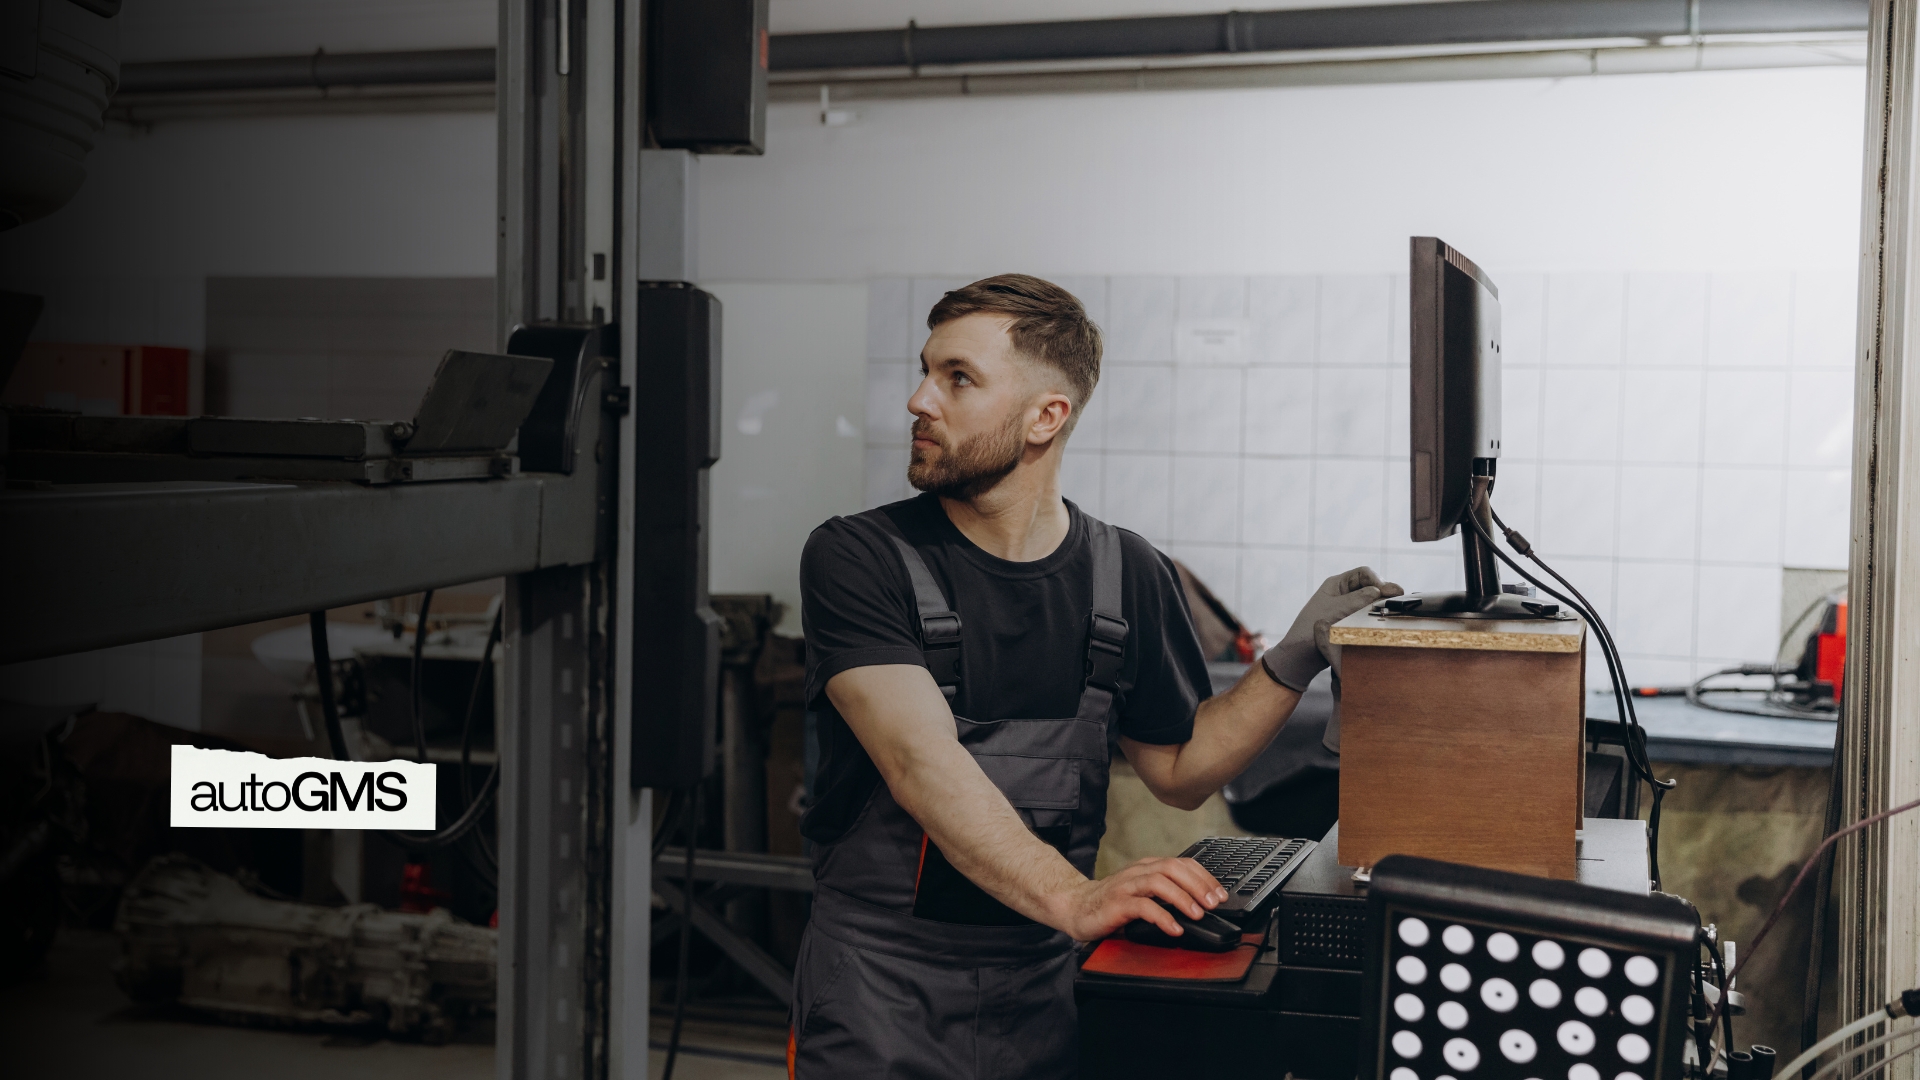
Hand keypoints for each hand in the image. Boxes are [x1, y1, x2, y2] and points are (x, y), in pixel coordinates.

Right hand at [1046, 857, 1226, 942]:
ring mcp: (1126, 886)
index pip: (1181, 863)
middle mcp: (1137, 872)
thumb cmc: (1111, 903)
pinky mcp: (1116, 904)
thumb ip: (1164, 895)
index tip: (1221, 894)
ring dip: (1182, 898)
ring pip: (1159, 882)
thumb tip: (1199, 905)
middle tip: (1214, 903)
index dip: (1204, 877)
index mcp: (1147, 868)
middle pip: (1173, 868)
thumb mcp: (1142, 894)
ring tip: (1198, 914)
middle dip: (1198, 885)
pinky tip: (1174, 928)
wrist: (1074, 907)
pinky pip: (1142, 906)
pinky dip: (1162, 917)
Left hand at [1261, 566, 1403, 690]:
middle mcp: (1343, 594)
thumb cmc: (1310, 629)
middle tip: (1397, 600)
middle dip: (1384, 592)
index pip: (1363, 574)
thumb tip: (1380, 590)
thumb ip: (1358, 598)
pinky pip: (1368, 616)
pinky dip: (1377, 617)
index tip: (1386, 591)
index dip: (1377, 580)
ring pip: (1371, 602)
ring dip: (1382, 605)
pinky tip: (1385, 621)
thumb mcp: (1336, 610)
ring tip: (1394, 610)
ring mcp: (1347, 609)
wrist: (1300, 656)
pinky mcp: (1350, 624)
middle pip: (1370, 587)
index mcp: (1336, 584)